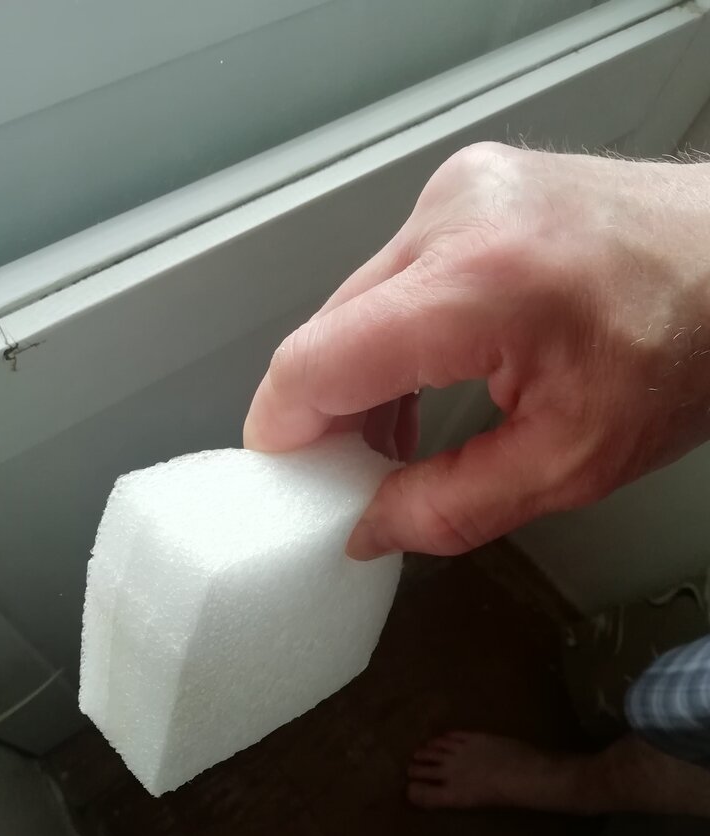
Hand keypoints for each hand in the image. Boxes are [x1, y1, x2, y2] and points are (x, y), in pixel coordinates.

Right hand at [244, 143, 709, 558]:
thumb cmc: (690, 343)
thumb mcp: (574, 461)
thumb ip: (453, 507)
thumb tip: (371, 528)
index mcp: (481, 284)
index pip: (318, 360)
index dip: (284, 428)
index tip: (284, 477)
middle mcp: (456, 216)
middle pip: (329, 332)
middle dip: (325, 412)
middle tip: (349, 474)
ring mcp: (459, 191)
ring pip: (356, 304)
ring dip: (358, 375)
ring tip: (390, 438)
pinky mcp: (468, 189)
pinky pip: (393, 275)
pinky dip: (392, 335)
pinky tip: (419, 380)